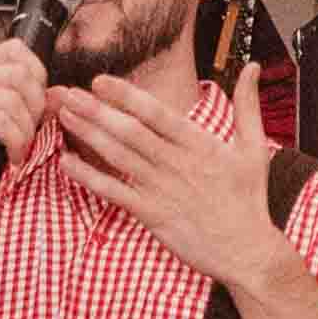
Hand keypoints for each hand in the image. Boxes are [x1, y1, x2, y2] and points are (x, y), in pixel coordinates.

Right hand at [0, 39, 51, 208]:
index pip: (16, 51)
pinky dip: (14, 142)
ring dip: (25, 131)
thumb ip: (31, 105)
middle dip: (35, 107)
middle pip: (19, 74)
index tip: (36, 104)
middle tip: (30, 132)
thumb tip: (61, 94)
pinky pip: (1, 122)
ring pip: (12, 100)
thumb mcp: (1, 124)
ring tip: (19, 147)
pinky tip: (11, 155)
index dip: (37, 75)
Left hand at [56, 67, 283, 287]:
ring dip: (87, 134)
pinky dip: (90, 178)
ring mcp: (162, 190)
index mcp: (199, 144)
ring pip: (118, 157)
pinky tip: (66, 163)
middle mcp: (176, 163)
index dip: (125, 96)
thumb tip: (254, 67)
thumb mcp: (254, 148)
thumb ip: (247, 105)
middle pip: (128, 131)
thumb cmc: (249, 200)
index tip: (99, 81)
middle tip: (63, 92)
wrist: (246, 251)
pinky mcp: (152, 215)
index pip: (156, 113)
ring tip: (63, 115)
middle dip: (93, 109)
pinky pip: (115, 193)